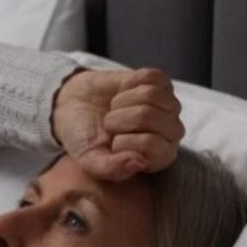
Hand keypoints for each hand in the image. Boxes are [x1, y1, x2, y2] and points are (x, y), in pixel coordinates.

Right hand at [52, 67, 184, 181]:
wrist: (75, 108)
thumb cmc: (86, 139)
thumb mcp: (91, 161)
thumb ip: (113, 169)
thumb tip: (139, 162)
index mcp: (159, 157)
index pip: (150, 144)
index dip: (122, 141)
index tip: (112, 144)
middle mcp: (171, 133)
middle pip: (148, 116)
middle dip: (120, 118)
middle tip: (109, 124)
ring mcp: (169, 106)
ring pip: (151, 95)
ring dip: (122, 102)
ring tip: (115, 110)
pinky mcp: (162, 83)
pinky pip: (150, 77)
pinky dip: (129, 84)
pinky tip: (123, 93)